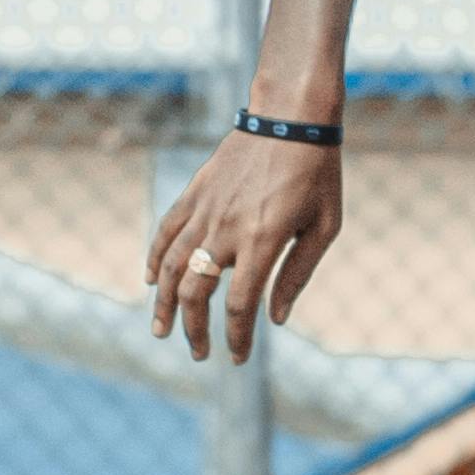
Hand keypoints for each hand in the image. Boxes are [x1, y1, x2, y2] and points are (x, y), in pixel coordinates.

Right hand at [145, 132, 341, 361]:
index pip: (240, 305)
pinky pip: (167, 231)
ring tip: (161, 330)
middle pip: (197, 293)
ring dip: (164, 303)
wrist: (291, 116)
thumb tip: (275, 319)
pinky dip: (155, 258)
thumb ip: (297, 274)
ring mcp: (206, 210)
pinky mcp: (195, 192)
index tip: (236, 358)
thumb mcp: (323, 227)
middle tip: (198, 353)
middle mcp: (227, 229)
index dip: (236, 338)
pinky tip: (152, 280)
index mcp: (263, 241)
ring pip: (173, 267)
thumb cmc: (317, 172)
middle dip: (194, 330)